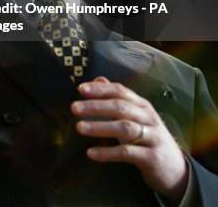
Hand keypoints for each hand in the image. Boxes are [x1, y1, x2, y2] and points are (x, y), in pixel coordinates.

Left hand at [71, 77, 188, 203]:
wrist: (175, 169)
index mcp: (142, 105)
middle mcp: (148, 117)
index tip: (81, 89)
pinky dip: (108, 153)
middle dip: (96, 106)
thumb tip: (97, 80)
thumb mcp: (136, 116)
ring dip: (100, 127)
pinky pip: (127, 153)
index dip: (101, 89)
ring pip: (124, 128)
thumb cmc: (149, 138)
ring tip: (79, 128)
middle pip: (120, 107)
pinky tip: (91, 153)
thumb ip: (117, 98)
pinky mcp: (151, 157)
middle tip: (74, 108)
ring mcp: (152, 137)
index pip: (120, 91)